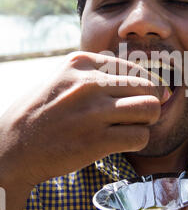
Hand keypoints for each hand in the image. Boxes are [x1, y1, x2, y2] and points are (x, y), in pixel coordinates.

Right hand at [0, 51, 162, 187]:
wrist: (11, 147)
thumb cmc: (42, 113)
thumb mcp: (63, 78)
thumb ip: (99, 75)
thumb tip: (148, 82)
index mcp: (82, 62)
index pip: (135, 68)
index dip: (143, 86)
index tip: (138, 99)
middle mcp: (89, 82)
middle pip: (149, 86)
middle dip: (150, 102)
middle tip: (138, 116)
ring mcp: (93, 111)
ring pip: (151, 108)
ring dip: (148, 121)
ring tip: (132, 127)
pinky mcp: (96, 140)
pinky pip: (141, 136)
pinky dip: (138, 141)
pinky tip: (121, 143)